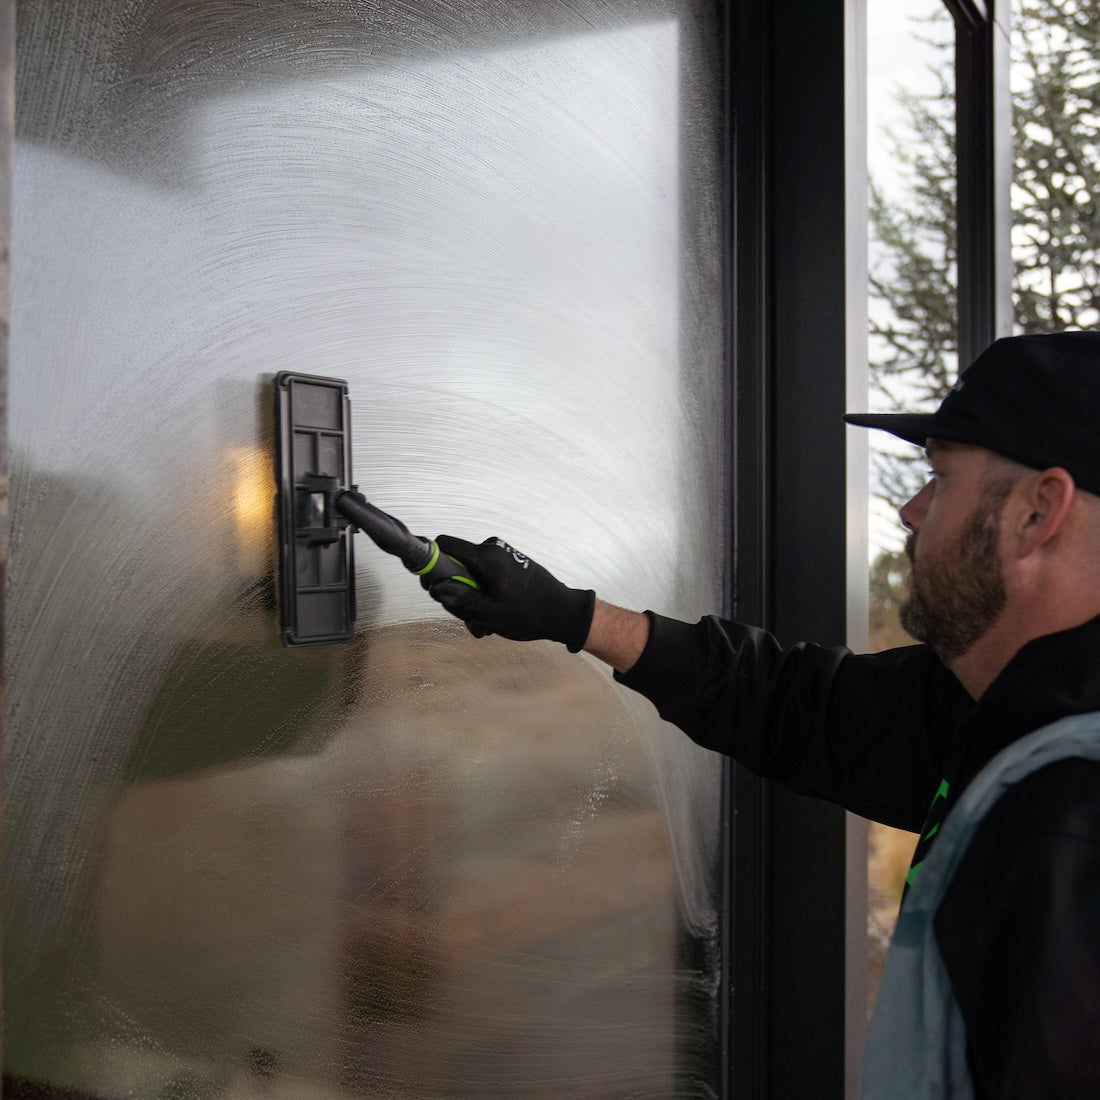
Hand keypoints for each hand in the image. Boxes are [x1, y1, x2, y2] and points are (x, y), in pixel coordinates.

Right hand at [421, 535, 595, 651]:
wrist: (564, 612)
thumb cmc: (532, 614)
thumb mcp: (491, 613)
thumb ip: (461, 598)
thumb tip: (435, 588)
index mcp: (487, 557)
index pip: (445, 544)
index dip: (431, 563)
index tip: (432, 585)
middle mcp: (492, 549)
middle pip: (454, 563)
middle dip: (455, 590)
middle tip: (470, 615)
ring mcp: (500, 555)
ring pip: (468, 574)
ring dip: (471, 598)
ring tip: (485, 620)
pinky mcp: (505, 563)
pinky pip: (482, 576)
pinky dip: (483, 594)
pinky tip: (494, 614)